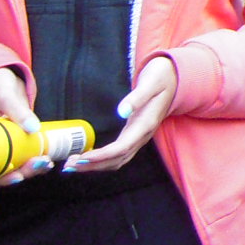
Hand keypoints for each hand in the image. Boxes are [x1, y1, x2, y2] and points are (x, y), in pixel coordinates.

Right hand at [0, 67, 51, 185]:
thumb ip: (17, 109)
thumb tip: (33, 127)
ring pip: (14, 165)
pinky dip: (34, 160)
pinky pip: (23, 155)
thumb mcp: (3, 94)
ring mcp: (2, 144)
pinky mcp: (15, 140)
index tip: (16, 176)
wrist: (2, 78)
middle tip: (39, 164)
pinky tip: (48, 159)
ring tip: (47, 163)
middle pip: (1, 170)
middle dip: (22, 173)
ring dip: (31, 169)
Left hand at [68, 57, 178, 173]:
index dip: (101, 156)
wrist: (176, 78)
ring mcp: (140, 137)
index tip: (81, 157)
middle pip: (117, 159)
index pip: (121, 148)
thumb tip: (122, 111)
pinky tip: (88, 158)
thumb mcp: (151, 83)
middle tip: (69, 165)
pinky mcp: (135, 135)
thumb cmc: (161, 78)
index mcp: (145, 125)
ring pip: (118, 160)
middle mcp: (143, 135)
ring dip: (96, 166)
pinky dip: (103, 160)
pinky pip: (119, 154)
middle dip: (93, 165)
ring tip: (73, 165)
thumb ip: (137, 97)